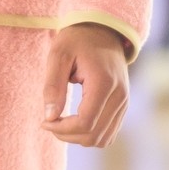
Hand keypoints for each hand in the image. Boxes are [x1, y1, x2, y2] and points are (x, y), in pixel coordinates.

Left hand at [42, 24, 129, 147]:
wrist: (102, 30)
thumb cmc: (77, 40)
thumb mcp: (58, 56)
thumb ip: (52, 86)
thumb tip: (49, 117)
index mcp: (104, 82)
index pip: (85, 122)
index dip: (61, 129)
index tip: (44, 121)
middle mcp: (120, 95)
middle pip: (93, 135)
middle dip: (67, 135)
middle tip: (49, 121)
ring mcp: (124, 102)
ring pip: (102, 139)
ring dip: (78, 137)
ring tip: (61, 121)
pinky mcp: (123, 106)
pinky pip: (108, 133)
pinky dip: (89, 134)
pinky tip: (74, 121)